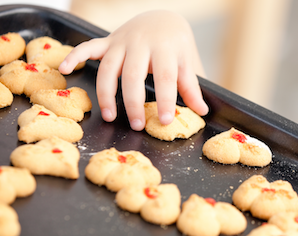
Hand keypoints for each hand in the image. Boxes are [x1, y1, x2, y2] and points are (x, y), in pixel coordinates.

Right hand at [59, 10, 208, 130]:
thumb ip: (192, 87)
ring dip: (106, 92)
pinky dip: (74, 55)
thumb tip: (203, 111)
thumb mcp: (187, 63)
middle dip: (134, 102)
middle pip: (133, 75)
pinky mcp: (107, 41)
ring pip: (109, 67)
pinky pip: (87, 47)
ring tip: (109, 116)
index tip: (166, 120)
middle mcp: (142, 44)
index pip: (166, 77)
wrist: (162, 18)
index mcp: (166, 49)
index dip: (166, 99)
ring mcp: (122, 41)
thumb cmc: (176, 47)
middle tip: (137, 125)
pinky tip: (65, 69)